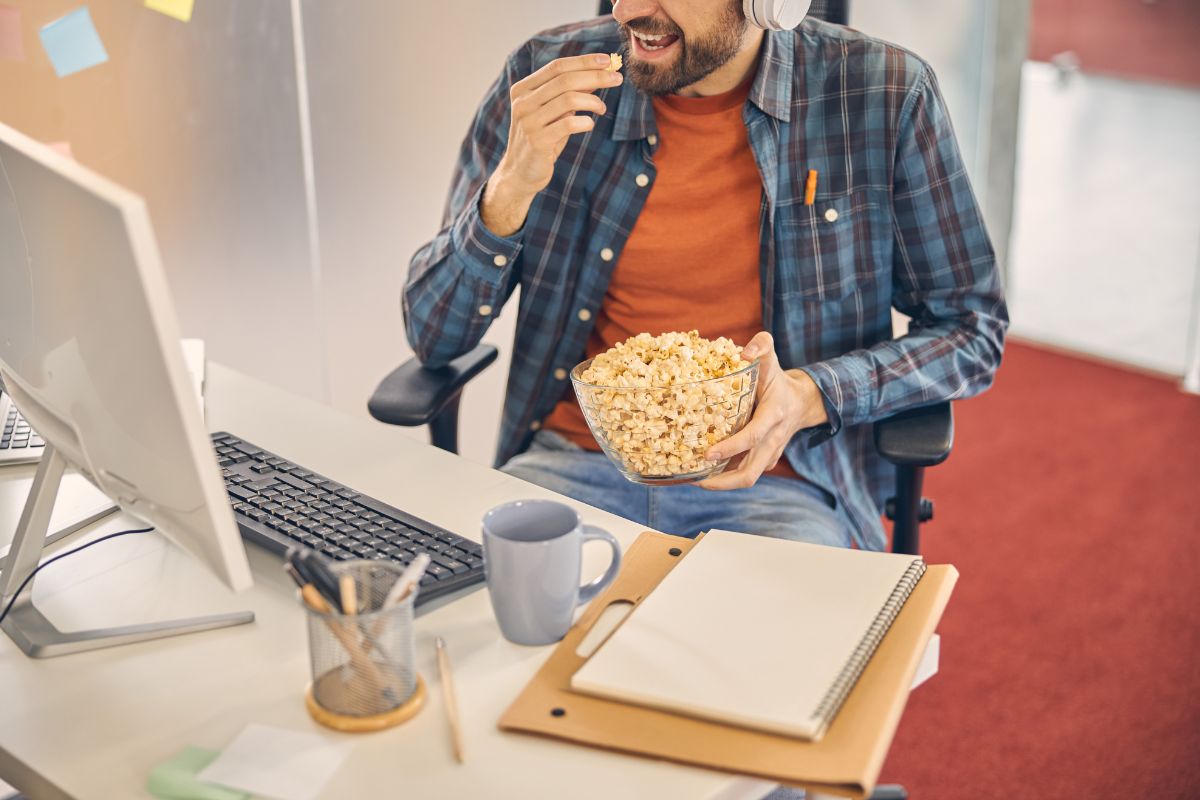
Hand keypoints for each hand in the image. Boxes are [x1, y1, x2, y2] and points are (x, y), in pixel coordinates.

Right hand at [482, 54, 622, 235]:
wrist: (520, 173)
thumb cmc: (541, 139)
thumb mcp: (554, 113)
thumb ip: (570, 93)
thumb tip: (599, 73)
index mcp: (523, 89)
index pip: (557, 67)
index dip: (584, 62)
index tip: (608, 61)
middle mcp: (522, 102)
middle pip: (565, 80)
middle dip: (595, 76)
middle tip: (617, 79)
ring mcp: (528, 122)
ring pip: (568, 99)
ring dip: (593, 101)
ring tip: (602, 109)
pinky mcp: (537, 141)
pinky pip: (569, 124)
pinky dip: (585, 121)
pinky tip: (590, 124)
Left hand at [697, 332, 828, 490]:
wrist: (802, 402)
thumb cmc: (778, 380)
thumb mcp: (772, 359)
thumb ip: (761, 346)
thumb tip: (743, 352)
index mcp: (773, 415)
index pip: (752, 437)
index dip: (730, 448)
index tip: (707, 454)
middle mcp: (773, 439)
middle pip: (750, 473)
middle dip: (722, 481)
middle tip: (695, 478)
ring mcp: (770, 452)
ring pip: (747, 478)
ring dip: (721, 483)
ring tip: (694, 478)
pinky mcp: (766, 459)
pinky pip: (746, 472)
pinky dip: (727, 476)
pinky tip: (705, 471)